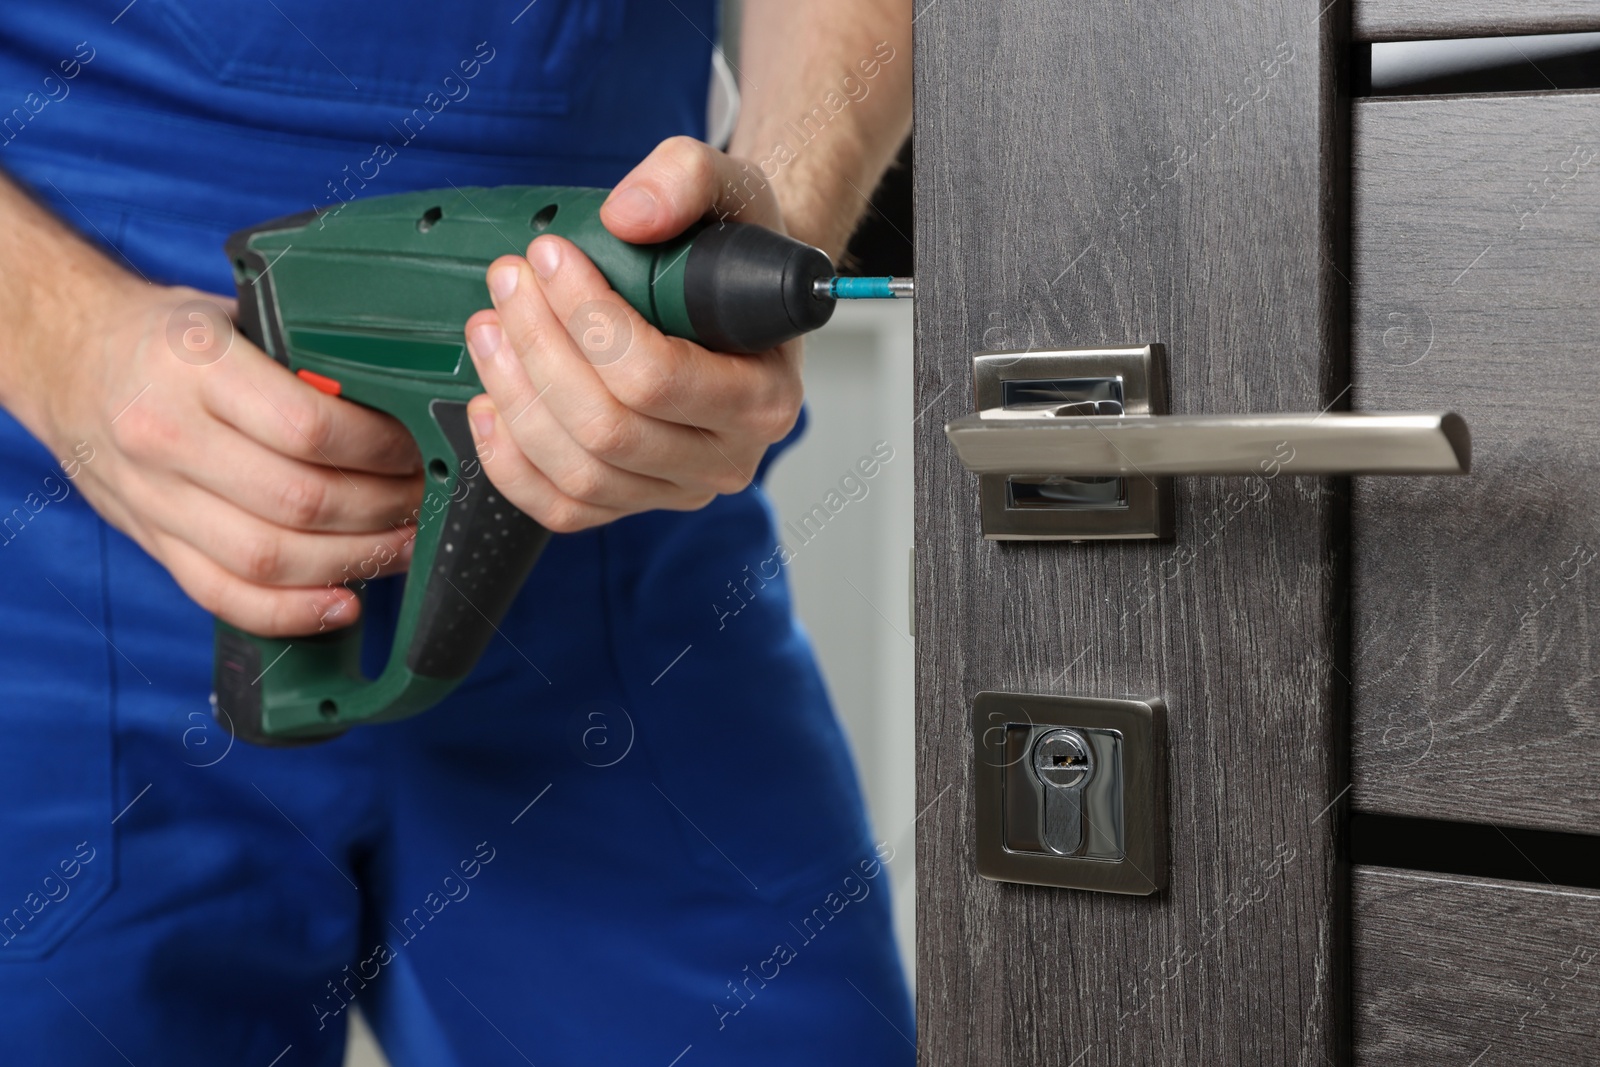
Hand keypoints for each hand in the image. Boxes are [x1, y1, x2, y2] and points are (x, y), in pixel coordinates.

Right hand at [36, 283, 421, 635]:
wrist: (72, 361)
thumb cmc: (173, 338)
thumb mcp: (233, 318)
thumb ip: (303, 357)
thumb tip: (406, 396)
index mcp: (196, 364)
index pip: (309, 426)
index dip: (380, 449)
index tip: (416, 448)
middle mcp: (167, 433)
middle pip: (300, 500)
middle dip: (382, 509)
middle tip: (424, 499)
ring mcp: (154, 496)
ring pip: (270, 557)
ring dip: (354, 560)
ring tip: (403, 545)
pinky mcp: (153, 540)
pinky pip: (224, 595)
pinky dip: (292, 611)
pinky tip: (345, 603)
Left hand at [462, 136, 804, 531]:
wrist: (736, 298)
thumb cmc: (736, 254)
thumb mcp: (731, 189)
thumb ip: (686, 179)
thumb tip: (626, 215)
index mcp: (764, 395)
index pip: (657, 378)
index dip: (586, 318)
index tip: (549, 256)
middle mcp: (730, 457)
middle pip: (609, 429)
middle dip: (539, 349)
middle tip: (509, 283)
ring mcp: (679, 487)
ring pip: (579, 473)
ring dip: (516, 398)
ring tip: (488, 328)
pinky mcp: (635, 501)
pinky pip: (562, 509)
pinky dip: (510, 462)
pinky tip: (487, 404)